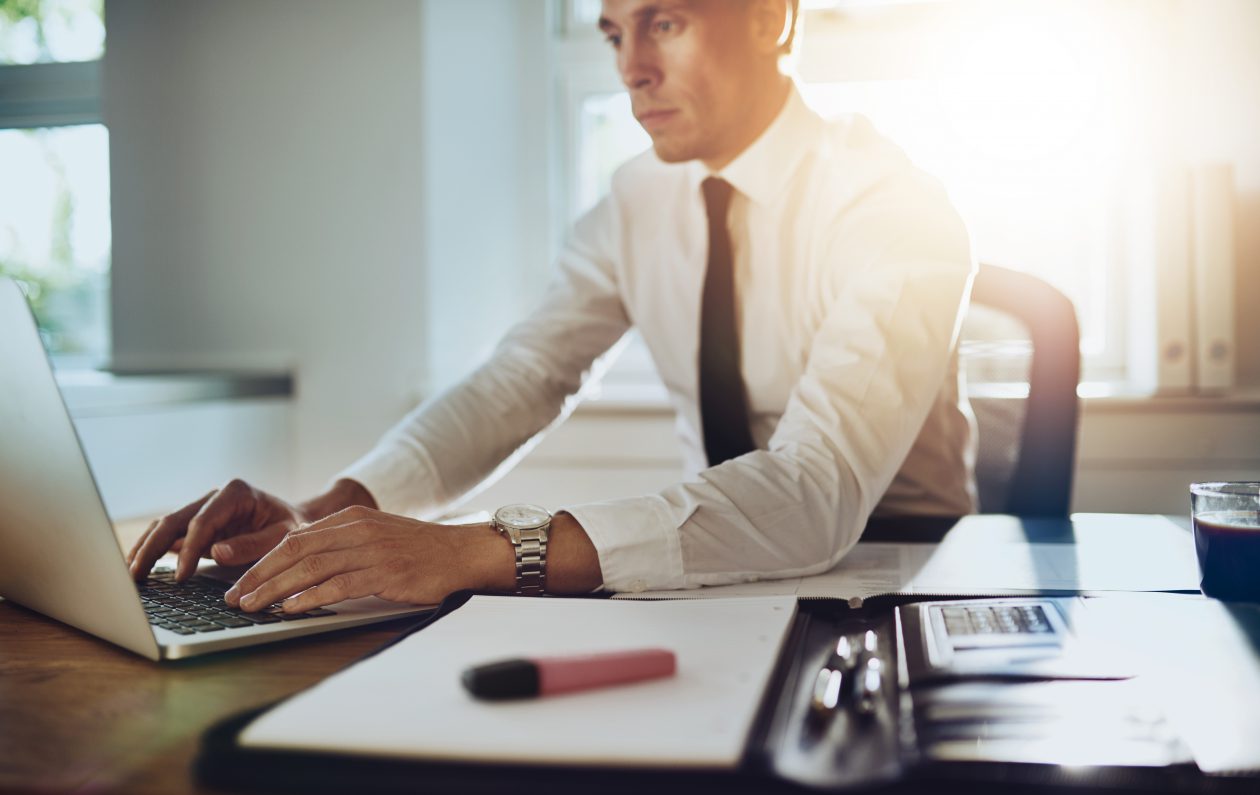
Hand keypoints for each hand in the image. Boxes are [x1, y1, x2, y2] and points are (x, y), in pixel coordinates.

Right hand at [127, 479, 311, 581]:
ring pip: (165, 526)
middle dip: (152, 548)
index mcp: (235, 492)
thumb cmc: (292, 527)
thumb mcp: (283, 536)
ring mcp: (202, 508)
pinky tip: (139, 567)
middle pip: (173, 520)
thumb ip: (253, 544)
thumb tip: (216, 553)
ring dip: (145, 549)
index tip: (182, 577)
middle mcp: (213, 496)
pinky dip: (153, 551)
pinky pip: (169, 536)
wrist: (295, 520)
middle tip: (136, 576)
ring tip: (129, 574)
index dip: (189, 550)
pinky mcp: (196, 524)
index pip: (202, 522)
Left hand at [223, 506, 512, 612]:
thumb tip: (298, 567)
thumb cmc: (419, 551)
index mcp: (351, 519)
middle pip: (295, 551)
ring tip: (253, 606)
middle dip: (259, 575)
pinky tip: (291, 609)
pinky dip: (310, 598)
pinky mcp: (385, 574)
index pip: (294, 539)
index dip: (262, 561)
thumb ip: (341, 545)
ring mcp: (371, 551)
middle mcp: (357, 530)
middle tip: (235, 597)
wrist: (462, 553)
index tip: (240, 582)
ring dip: (276, 589)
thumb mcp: (375, 536)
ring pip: (311, 568)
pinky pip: (339, 585)